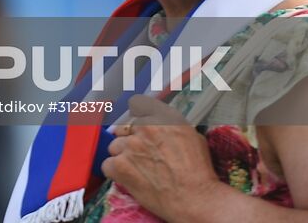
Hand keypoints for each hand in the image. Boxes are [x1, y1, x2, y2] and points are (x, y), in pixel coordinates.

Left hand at [100, 96, 224, 221]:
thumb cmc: (199, 173)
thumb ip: (171, 127)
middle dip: (128, 140)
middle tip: (139, 156)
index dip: (137, 123)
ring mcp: (130, 146)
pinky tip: (128, 180)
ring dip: (122, 157)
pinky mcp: (120, 165)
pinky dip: (115, 173)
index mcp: (161, 118)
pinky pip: (107, 165)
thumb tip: (162, 127)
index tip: (139, 132)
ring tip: (137, 171)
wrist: (195, 199)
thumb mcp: (193, 138)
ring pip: (114, 147)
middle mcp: (143, 128)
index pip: (138, 107)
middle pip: (123, 128)